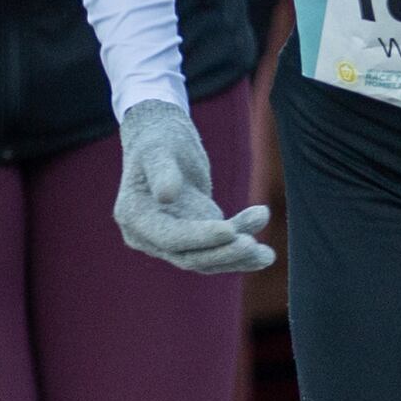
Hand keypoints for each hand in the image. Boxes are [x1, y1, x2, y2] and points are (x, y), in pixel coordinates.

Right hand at [111, 97, 274, 273]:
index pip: (168, 236)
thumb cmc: (159, 140)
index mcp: (134, 215)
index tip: (230, 230)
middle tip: (252, 244)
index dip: (199, 236)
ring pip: (205, 259)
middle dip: (222, 252)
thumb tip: (165, 195)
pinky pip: (217, 251)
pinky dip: (240, 253)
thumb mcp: (159, 149)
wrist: (163, 141)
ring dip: (236, 258)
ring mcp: (170, 240)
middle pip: (187, 255)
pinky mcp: (192, 238)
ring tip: (267, 255)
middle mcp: (147, 235)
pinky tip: (265, 254)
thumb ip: (162, 171)